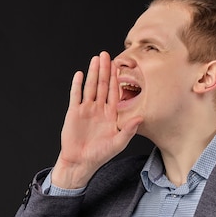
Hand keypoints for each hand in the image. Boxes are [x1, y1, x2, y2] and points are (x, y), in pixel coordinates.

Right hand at [51, 51, 141, 188]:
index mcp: (110, 114)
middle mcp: (99, 109)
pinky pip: (76, 95)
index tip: (119, 66)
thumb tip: (141, 118)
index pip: (114, 92)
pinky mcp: (74, 112)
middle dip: (104, 70)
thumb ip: (129, 130)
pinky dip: (77, 85)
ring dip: (93, 73)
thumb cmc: (100, 155)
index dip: (116, 79)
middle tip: (106, 55)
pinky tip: (80, 74)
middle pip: (102, 85)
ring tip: (95, 59)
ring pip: (90, 87)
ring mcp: (86, 109)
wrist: (80, 162)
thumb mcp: (118, 143)